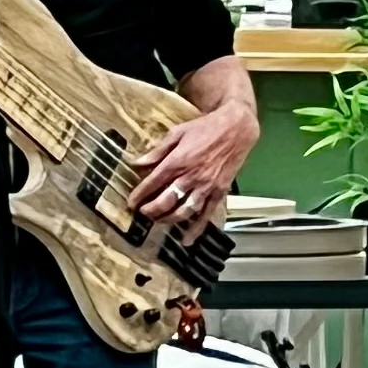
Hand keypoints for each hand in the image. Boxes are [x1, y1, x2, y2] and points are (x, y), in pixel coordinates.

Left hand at [134, 96, 257, 228]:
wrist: (236, 128)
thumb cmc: (205, 127)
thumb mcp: (177, 132)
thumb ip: (157, 151)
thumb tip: (137, 163)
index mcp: (178, 161)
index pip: (152, 183)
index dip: (139, 196)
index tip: (130, 203)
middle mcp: (190, 177)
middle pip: (165, 201)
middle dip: (150, 211)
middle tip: (143, 213)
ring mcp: (205, 186)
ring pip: (183, 211)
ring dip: (168, 219)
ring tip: (159, 221)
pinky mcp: (219, 192)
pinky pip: (206, 214)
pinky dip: (196, 229)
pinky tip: (186, 240)